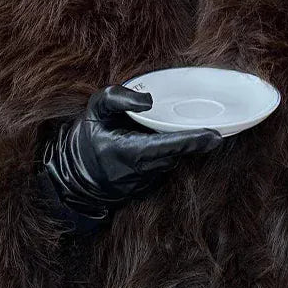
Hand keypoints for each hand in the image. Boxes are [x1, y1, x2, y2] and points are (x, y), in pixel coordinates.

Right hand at [42, 85, 221, 219]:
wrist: (73, 176)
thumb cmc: (87, 136)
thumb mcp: (95, 109)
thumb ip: (118, 97)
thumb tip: (148, 101)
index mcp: (125, 150)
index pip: (165, 146)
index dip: (191, 141)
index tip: (214, 136)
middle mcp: (137, 170)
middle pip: (175, 154)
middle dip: (192, 143)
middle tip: (210, 133)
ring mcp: (143, 183)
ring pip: (171, 161)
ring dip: (176, 149)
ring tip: (169, 135)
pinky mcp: (146, 189)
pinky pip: (164, 168)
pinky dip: (166, 157)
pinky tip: (157, 147)